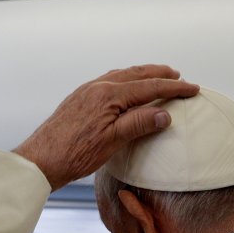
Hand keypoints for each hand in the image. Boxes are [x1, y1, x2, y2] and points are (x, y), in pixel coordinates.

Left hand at [13, 65, 198, 190]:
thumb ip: (138, 124)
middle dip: (158, 73)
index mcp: (108, 95)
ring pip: (120, 76)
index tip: (193, 88)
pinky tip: (124, 88)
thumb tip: (165, 113)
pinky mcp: (78, 99)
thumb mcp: (112, 141)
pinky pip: (107, 81)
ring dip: (140, 74)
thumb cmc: (74, 154)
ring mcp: (86, 92)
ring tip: (155, 76)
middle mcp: (97, 87)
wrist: (40, 159)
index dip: (173, 87)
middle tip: (178, 75)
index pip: (149, 87)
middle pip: (135, 74)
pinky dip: (124, 80)